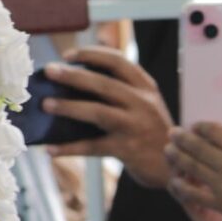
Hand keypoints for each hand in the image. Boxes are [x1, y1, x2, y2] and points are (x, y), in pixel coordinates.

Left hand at [38, 47, 174, 187]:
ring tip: (46, 104)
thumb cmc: (152, 132)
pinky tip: (51, 150)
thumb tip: (73, 83)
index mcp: (146, 87)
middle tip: (49, 72)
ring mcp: (135, 126)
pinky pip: (93, 146)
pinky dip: (70, 148)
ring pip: (98, 112)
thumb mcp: (145, 105)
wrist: (175, 166)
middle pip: (103, 84)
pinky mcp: (127, 149)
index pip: (118, 61)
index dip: (91, 55)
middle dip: (73, 76)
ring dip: (69, 107)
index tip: (67, 55)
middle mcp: (143, 103)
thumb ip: (121, 91)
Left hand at [167, 112, 221, 220]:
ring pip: (190, 166)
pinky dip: (180, 186)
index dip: (199, 126)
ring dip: (175, 157)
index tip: (194, 127)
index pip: (213, 130)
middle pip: (196, 145)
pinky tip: (175, 181)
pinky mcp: (220, 203)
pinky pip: (192, 192)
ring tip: (168, 151)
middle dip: (181, 138)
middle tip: (172, 134)